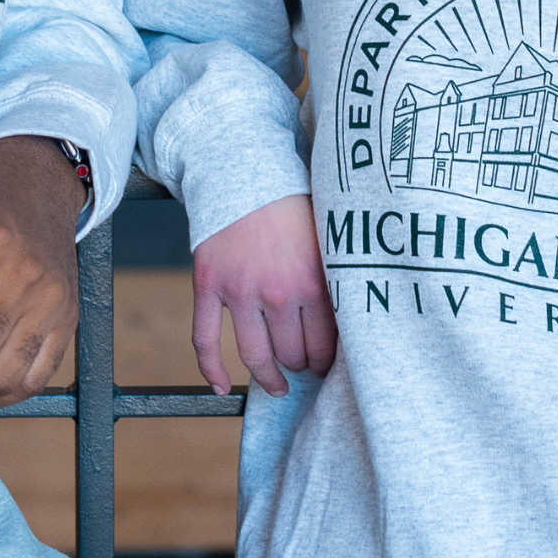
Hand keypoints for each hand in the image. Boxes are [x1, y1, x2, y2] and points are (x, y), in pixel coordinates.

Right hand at [191, 194, 335, 397]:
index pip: (325, 345)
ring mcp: (240, 291)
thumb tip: (352, 323)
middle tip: (305, 366)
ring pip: (255, 355)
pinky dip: (212, 369)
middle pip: (292, 353)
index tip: (327, 364)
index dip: (327, 361)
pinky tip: (223, 388)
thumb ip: (335, 278)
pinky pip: (205, 338)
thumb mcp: (326, 238)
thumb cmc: (292, 203)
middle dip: (301, 365)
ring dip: (268, 378)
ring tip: (278, 385)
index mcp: (314, 282)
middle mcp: (278, 292)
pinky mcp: (209, 284)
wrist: (245, 169)